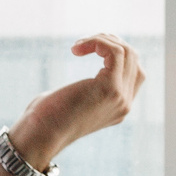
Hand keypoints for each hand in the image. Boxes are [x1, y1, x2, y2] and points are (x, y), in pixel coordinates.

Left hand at [8, 34, 144, 168]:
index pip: (135, 72)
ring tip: (78, 46)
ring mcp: (121, 97)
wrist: (40, 134)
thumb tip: (84, 75)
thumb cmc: (45, 118)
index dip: (115, 54)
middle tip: (85, 43)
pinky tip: (76, 49)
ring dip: (102, 40)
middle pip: (134, 59)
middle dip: (111, 42)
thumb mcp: (72, 101)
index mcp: (118, 107)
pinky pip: (115, 52)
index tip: (90, 48)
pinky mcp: (110, 89)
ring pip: (127, 52)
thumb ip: (87, 90)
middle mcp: (124, 104)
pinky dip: (97, 42)